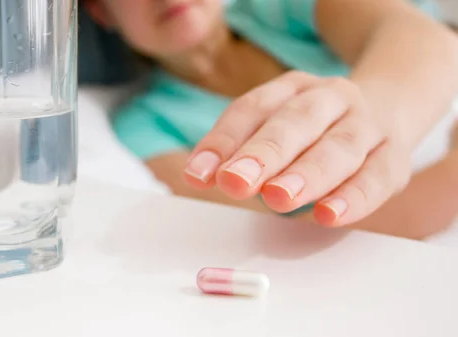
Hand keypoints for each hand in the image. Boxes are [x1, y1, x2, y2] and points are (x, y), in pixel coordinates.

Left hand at [183, 71, 411, 226]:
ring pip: (339, 147)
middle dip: (264, 153)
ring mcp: (367, 125)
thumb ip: (237, 150)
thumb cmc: (315, 128)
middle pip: (296, 122)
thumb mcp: (276, 126)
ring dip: (307, 174)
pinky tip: (328, 215)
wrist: (389, 107)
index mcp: (294, 87)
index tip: (198, 174)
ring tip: (279, 198)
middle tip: (236, 182)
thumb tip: (198, 175)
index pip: (253, 108)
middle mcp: (331, 98)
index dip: (224, 140)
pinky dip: (354, 197)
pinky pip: (376, 177)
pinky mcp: (393, 158)